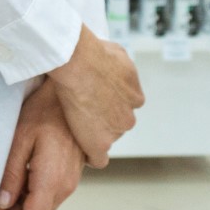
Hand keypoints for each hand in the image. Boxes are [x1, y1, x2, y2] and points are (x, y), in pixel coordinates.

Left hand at [0, 80, 83, 209]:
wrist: (74, 99)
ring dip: (23, 205)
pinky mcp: (71, 176)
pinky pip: (51, 197)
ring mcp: (71, 183)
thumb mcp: (20, 139)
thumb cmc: (46, 112)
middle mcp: (65, 187)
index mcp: (52, 180)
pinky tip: (21, 176)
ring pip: (45, 209)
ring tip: (6, 182)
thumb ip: (12, 174)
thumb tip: (3, 201)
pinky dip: (34, 195)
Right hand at [43, 26, 142, 166]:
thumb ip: (120, 64)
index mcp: (135, 95)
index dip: (108, 101)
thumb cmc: (93, 52)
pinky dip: (92, 156)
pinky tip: (85, 154)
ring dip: (94, 132)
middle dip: (103, 117)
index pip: (125, 105)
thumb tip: (115, 62)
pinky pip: (98, 158)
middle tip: (82, 108)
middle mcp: (129, 115)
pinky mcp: (99, 143)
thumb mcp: (116, 51)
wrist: (80, 63)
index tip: (95, 98)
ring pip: (107, 136)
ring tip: (75, 124)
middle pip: (118, 122)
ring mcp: (115, 130)